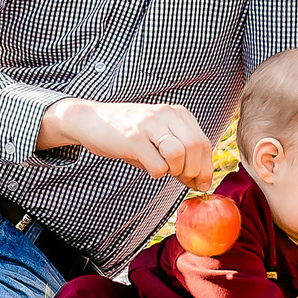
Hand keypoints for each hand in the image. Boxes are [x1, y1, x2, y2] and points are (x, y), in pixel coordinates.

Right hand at [40, 99, 214, 188]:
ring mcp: (149, 125)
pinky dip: (156, 173)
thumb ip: (179, 154)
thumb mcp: (157, 136)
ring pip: (179, 154)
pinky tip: (147, 167)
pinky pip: (157, 165)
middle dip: (195, 172)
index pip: (204, 142)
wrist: (91, 120)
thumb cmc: (127, 133)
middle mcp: (166, 114)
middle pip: (196, 147)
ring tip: (164, 170)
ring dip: (175, 171)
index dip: (207, 167)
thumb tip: (200, 182)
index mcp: (177, 113)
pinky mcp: (133, 138)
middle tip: (185, 182)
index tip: (203, 184)